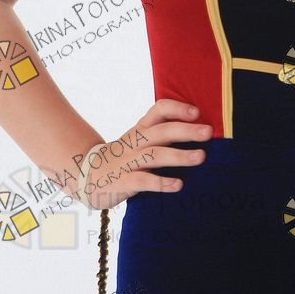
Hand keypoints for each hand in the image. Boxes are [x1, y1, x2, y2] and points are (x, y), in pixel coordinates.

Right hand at [72, 98, 212, 209]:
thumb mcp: (139, 139)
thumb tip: (199, 128)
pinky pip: (143, 181)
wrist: (86, 175)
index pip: (159, 110)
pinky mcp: (123, 182)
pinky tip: (178, 184)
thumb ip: (163, 133)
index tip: (197, 112)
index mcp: (141, 129)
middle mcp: (135, 142)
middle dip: (186, 130)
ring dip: (178, 155)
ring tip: (200, 157)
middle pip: (161, 131)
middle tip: (208, 132)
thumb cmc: (124, 156)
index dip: (177, 109)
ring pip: (154, 155)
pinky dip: (161, 182)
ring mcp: (128, 162)